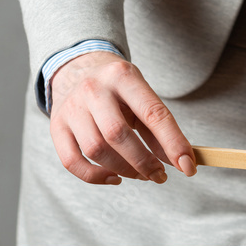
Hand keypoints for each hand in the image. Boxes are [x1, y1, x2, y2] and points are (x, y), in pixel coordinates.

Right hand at [49, 50, 196, 184]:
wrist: (77, 68)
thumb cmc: (117, 88)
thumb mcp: (140, 95)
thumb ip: (158, 127)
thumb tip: (181, 161)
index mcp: (122, 76)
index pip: (152, 113)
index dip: (173, 143)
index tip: (188, 167)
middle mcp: (94, 89)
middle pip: (118, 134)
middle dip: (144, 162)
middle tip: (159, 175)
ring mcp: (72, 107)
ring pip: (96, 150)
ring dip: (124, 170)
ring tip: (140, 174)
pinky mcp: (57, 126)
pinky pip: (72, 161)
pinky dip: (95, 177)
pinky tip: (114, 177)